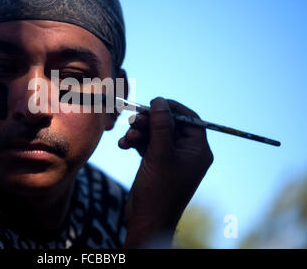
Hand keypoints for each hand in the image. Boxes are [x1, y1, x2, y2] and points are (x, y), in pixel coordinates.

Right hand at [119, 97, 213, 247]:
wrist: (146, 220)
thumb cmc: (158, 191)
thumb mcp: (159, 154)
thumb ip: (160, 125)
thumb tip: (160, 101)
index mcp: (197, 150)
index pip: (190, 119)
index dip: (172, 108)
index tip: (154, 102)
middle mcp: (187, 153)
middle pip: (170, 125)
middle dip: (150, 121)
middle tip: (134, 119)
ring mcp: (172, 159)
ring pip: (156, 134)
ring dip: (140, 132)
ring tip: (128, 136)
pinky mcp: (158, 164)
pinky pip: (148, 145)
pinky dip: (136, 142)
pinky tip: (124, 144)